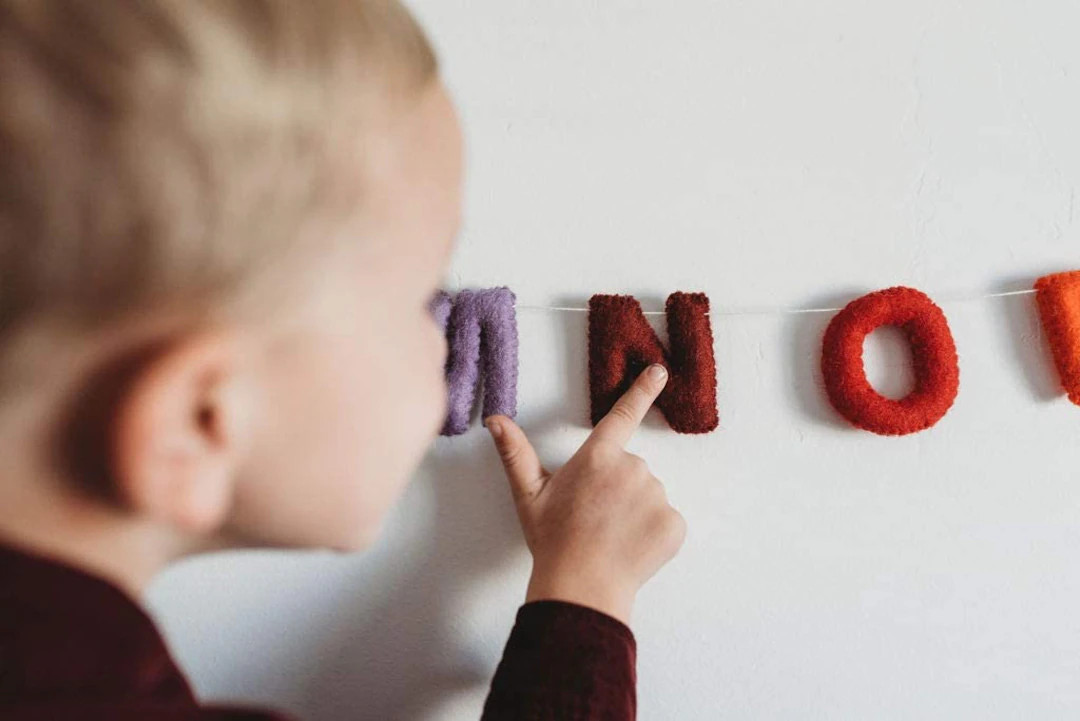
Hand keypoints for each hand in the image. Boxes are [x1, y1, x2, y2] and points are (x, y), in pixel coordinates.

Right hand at [484, 363, 686, 625]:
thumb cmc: (553, 541)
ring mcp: (655, 495)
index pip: (623, 415)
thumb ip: (515, 453)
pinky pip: (666, 520)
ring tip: (610, 536)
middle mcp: (631, 468)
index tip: (659, 371)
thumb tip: (494, 420)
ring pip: (648, 495)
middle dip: (617, 488)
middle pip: (630, 469)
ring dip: (635, 511)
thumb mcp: (529, 495)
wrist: (582, 587)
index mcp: (597, 458)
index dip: (642, 390)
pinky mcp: (673, 523)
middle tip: (595, 517)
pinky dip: (653, 532)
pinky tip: (630, 548)